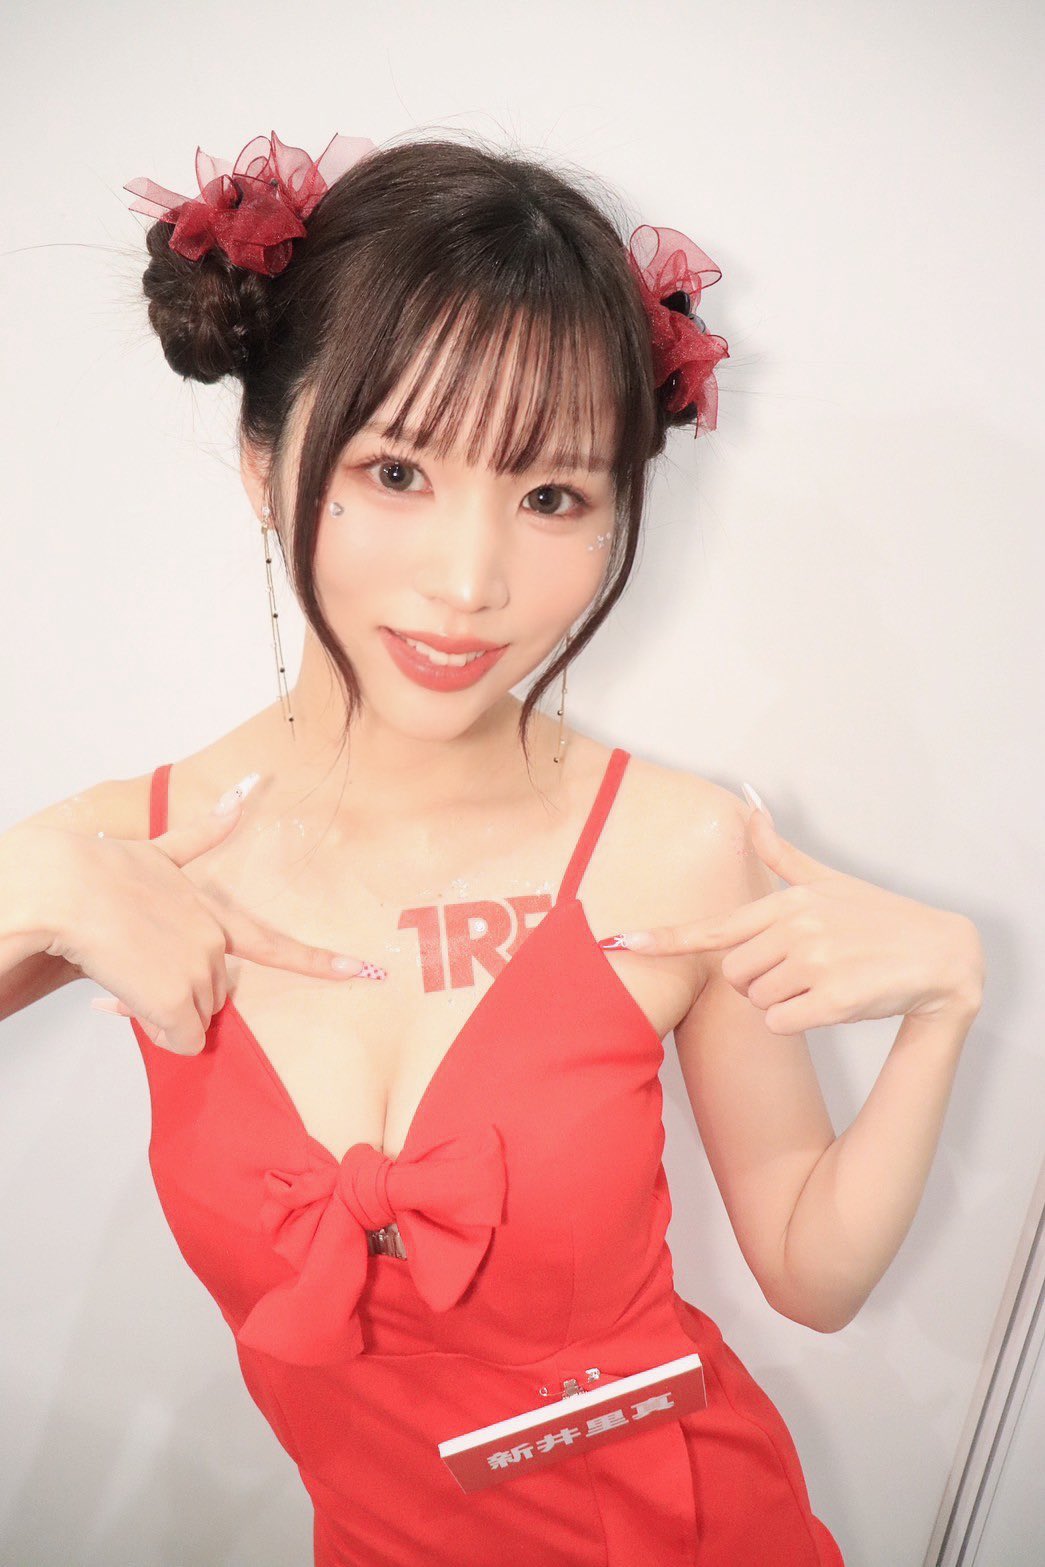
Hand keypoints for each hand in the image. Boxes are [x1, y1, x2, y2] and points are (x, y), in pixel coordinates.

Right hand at [30, 780, 382, 1055]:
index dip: (319, 961)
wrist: (68, 889)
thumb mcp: (162, 851)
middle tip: (141, 964)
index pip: (273, 944)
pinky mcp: (174, 1000)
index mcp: (212, 915)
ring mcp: (198, 973)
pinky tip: (125, 996)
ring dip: (162, 1008)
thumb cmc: (101, 873)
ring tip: (126, 969)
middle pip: (211, 995)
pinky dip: (156, 1028)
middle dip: (180, 991)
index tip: (361, 971)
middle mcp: (213, 945)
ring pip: (191, 1018)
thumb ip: (206, 832)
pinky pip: (179, 1038)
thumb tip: (251, 785)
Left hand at [598, 802, 984, 1032]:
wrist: (941, 954)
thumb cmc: (879, 919)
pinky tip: (831, 1003)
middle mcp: (794, 929)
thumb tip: (753, 811)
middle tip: (800, 971)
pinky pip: (780, 1023)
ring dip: (782, 1003)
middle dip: (758, 981)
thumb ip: (781, 856)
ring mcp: (813, 963)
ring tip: (822, 982)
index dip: (662, 938)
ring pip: (756, 1001)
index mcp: (787, 903)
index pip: (713, 926)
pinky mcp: (833, 999)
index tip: (618, 942)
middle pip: (732, 974)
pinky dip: (800, 1021)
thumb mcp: (829, 881)